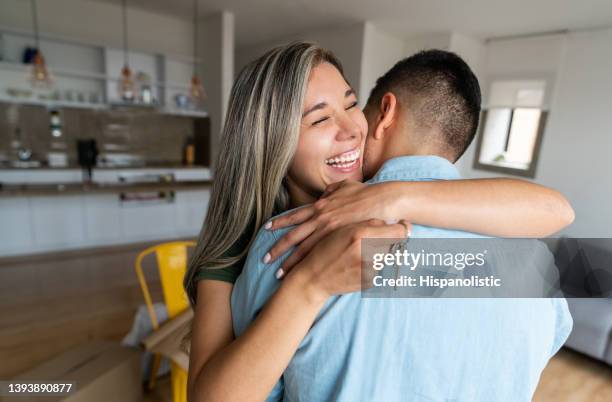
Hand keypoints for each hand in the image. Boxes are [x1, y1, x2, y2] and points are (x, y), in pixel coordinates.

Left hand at [264, 180, 410, 275]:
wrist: (383, 201)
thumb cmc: (367, 193)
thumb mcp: (346, 186)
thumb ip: (333, 190)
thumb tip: (325, 193)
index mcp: (320, 205)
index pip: (295, 215)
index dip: (280, 221)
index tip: (267, 228)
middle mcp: (319, 218)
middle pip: (293, 235)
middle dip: (277, 248)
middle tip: (265, 258)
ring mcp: (328, 231)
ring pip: (302, 249)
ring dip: (289, 261)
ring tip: (278, 273)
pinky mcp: (338, 241)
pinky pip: (318, 255)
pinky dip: (307, 264)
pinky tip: (301, 274)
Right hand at [286, 219, 410, 301]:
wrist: (314, 278)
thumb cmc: (326, 249)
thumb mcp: (344, 229)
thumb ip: (370, 223)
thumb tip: (393, 223)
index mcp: (361, 235)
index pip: (399, 231)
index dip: (401, 228)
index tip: (401, 226)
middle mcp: (369, 253)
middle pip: (396, 244)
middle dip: (389, 241)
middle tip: (377, 241)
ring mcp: (372, 270)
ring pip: (389, 256)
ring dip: (381, 254)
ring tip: (362, 254)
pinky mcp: (372, 281)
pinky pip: (381, 269)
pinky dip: (374, 266)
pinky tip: (358, 266)